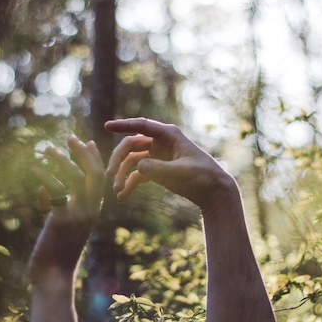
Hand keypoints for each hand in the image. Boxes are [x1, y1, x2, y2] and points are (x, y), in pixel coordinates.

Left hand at [28, 135, 104, 285]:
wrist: (53, 276)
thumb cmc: (56, 252)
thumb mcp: (65, 226)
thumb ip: (63, 208)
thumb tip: (48, 191)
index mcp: (94, 210)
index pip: (100, 178)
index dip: (94, 158)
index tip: (84, 141)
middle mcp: (91, 210)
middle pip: (93, 172)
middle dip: (82, 152)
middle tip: (69, 137)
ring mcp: (78, 214)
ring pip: (75, 177)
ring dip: (61, 159)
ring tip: (45, 149)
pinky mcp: (62, 219)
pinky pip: (56, 190)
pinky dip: (45, 177)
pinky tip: (35, 170)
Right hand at [104, 118, 235, 208]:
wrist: (214, 193)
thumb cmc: (203, 177)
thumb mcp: (180, 173)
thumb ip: (158, 169)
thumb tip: (138, 166)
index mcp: (169, 135)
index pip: (142, 125)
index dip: (123, 125)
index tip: (107, 126)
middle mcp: (160, 142)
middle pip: (131, 145)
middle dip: (118, 159)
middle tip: (109, 174)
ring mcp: (157, 156)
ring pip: (132, 161)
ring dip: (122, 174)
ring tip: (116, 190)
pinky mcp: (157, 170)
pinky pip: (138, 174)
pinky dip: (129, 184)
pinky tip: (122, 195)